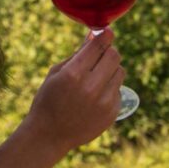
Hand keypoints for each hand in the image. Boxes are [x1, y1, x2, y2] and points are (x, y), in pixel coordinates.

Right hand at [26, 28, 125, 154]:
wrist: (49, 135)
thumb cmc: (48, 99)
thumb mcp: (56, 73)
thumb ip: (78, 54)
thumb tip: (95, 35)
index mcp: (73, 74)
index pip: (98, 46)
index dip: (104, 35)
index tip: (107, 32)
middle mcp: (91, 88)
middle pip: (114, 56)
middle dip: (107, 51)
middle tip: (99, 56)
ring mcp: (104, 102)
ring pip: (120, 71)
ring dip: (110, 70)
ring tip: (94, 79)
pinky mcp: (112, 113)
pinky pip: (118, 90)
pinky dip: (109, 88)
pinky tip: (94, 97)